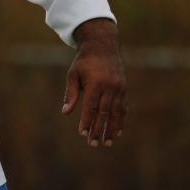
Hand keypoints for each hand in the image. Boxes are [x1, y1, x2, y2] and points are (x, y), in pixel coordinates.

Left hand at [61, 18, 127, 147]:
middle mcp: (110, 87)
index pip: (90, 107)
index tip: (83, 133)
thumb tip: (65, 112)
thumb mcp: (73, 74)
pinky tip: (117, 131)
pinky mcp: (124, 88)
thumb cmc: (84, 61)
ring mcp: (119, 88)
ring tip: (107, 142)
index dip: (87, 121)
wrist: (103, 46)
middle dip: (99, 130)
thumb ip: (71, 94)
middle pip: (104, 113)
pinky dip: (121, 120)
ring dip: (111, 129)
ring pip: (116, 113)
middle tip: (94, 144)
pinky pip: (123, 107)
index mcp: (95, 84)